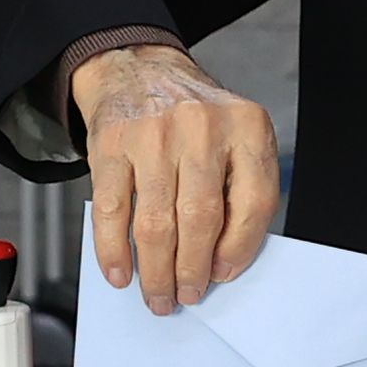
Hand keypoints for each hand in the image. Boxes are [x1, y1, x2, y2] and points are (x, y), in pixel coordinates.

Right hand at [77, 45, 280, 311]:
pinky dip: (114, 251)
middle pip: (201, 219)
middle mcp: (201, 127)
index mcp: (246, 127)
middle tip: (186, 296)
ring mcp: (153, 134)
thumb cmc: (193, 118)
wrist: (137, 70)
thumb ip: (240, 188)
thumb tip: (223, 261)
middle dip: (192, 271)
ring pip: (155, 224)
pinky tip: (120, 272)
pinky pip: (112, 211)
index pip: (254, 203)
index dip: (240, 249)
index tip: (223, 275)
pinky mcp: (111, 144)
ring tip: (157, 294)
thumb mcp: (235, 137)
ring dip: (155, 271)